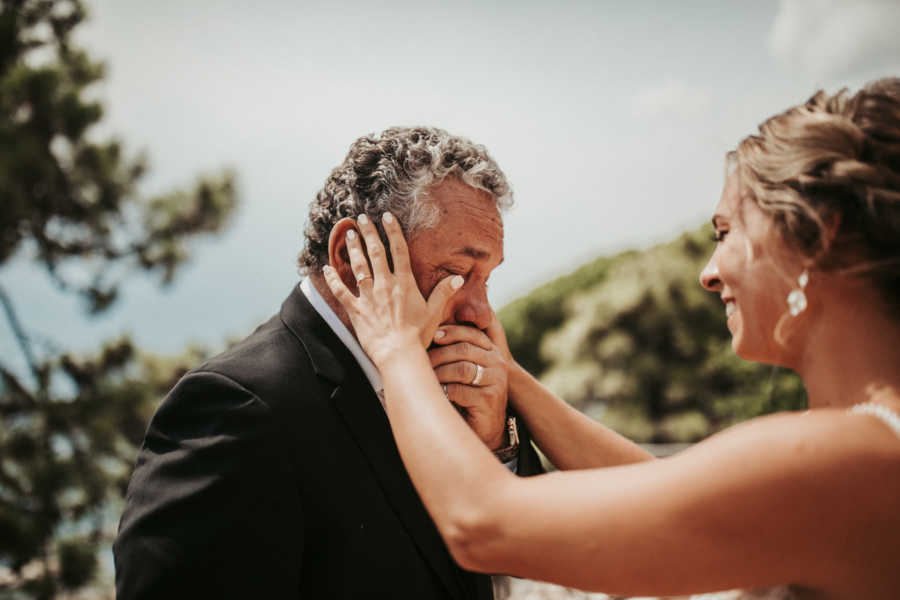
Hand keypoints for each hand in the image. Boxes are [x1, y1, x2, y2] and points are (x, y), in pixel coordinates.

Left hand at [322, 212, 462, 368]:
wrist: (399, 355)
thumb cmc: (418, 336)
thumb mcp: (434, 313)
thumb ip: (444, 293)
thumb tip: (458, 278)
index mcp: (404, 284)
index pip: (399, 251)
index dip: (393, 231)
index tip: (387, 217)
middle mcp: (385, 285)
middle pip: (376, 253)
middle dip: (368, 233)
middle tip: (361, 218)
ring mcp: (369, 297)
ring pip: (358, 267)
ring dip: (352, 249)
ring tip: (348, 234)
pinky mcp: (356, 310)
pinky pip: (341, 291)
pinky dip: (333, 279)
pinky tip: (326, 267)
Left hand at [430, 325, 509, 450]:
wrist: (485, 428)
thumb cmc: (467, 396)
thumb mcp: (463, 371)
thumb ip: (454, 353)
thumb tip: (426, 334)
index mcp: (492, 352)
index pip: (472, 334)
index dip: (452, 332)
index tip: (433, 335)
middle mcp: (497, 363)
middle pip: (464, 349)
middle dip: (438, 354)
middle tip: (419, 360)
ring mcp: (496, 381)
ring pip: (461, 369)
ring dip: (438, 372)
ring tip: (424, 377)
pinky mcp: (489, 399)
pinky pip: (459, 390)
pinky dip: (443, 390)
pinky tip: (434, 393)